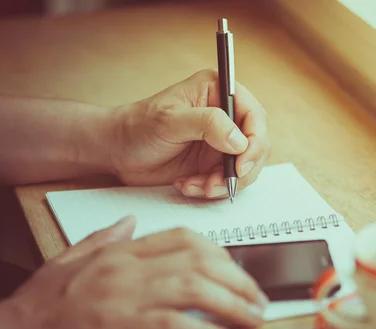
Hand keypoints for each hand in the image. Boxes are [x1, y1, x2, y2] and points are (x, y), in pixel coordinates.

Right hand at [0, 216, 267, 328]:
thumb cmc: (43, 305)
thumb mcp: (72, 259)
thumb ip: (106, 237)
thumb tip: (131, 221)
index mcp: (122, 251)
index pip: (185, 239)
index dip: (222, 253)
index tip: (239, 271)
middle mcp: (126, 268)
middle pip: (199, 261)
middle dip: (238, 279)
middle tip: (257, 299)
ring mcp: (122, 297)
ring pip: (193, 289)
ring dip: (231, 304)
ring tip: (252, 318)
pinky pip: (170, 325)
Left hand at [105, 69, 270, 197]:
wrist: (118, 151)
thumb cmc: (139, 126)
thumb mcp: (171, 120)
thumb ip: (208, 124)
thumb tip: (240, 141)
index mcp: (219, 92)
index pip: (254, 116)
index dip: (254, 142)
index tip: (240, 164)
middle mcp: (226, 115)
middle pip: (257, 145)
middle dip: (241, 169)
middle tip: (217, 184)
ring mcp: (222, 142)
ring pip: (246, 168)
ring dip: (224, 183)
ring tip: (196, 186)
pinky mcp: (214, 163)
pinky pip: (228, 181)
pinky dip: (211, 189)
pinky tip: (187, 186)